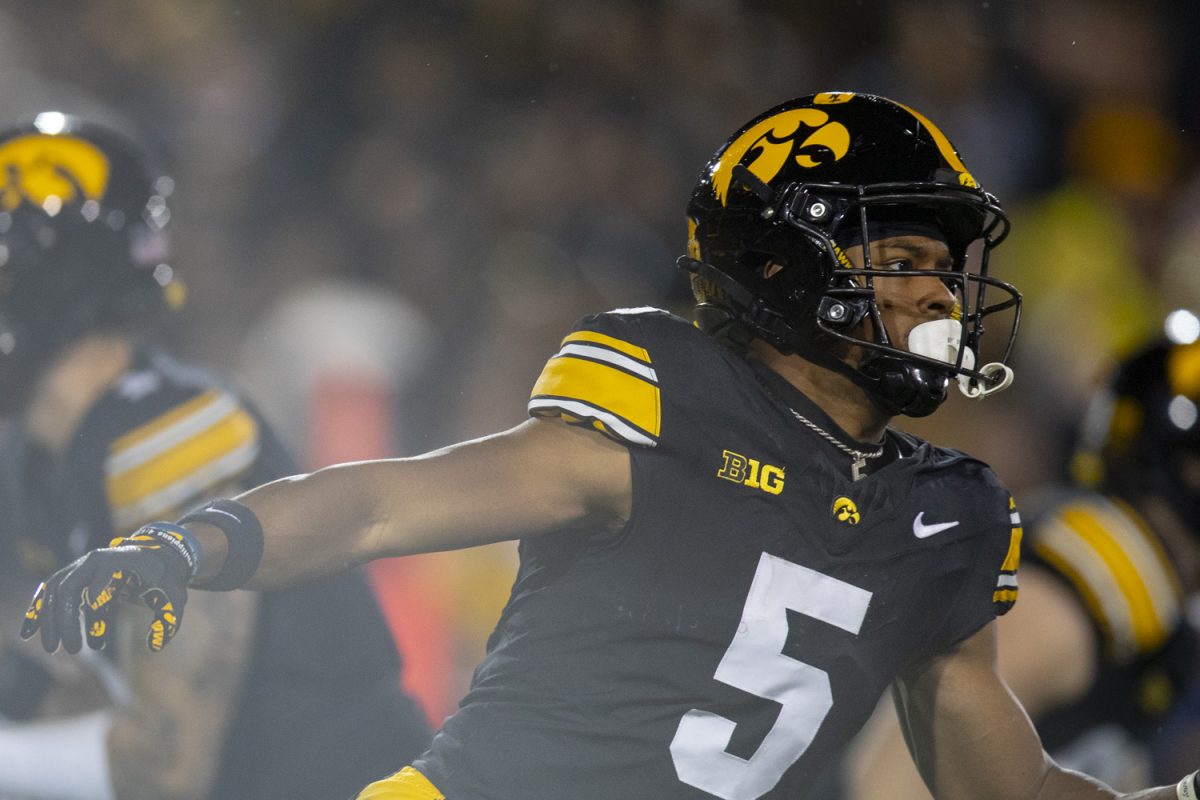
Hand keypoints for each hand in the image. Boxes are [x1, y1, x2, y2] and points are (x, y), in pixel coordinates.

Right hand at [19, 524, 198, 654]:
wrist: (155, 559)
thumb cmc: (165, 580)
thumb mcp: (175, 598)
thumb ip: (168, 621)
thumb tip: (155, 646)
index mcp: (122, 560)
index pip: (101, 576)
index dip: (97, 599)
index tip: (97, 633)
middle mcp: (95, 560)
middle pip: (71, 587)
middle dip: (68, 619)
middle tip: (74, 650)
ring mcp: (81, 567)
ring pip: (55, 591)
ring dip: (51, 620)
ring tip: (53, 648)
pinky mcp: (73, 576)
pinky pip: (50, 592)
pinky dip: (40, 610)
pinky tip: (30, 633)